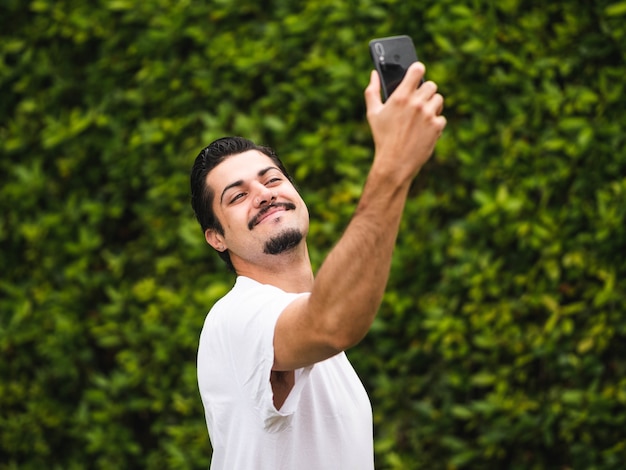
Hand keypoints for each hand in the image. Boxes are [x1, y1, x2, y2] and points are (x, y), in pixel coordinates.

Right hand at [364, 62, 445, 182]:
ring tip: (422, 116)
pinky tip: (424, 130)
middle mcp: (416, 103)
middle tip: (418, 102)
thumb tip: (374, 74)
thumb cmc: (382, 137)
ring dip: (432, 106)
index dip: (418, 70)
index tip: (416, 74)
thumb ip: (372, 90)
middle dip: (425, 92)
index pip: (418, 69)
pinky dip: (435, 124)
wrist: (394, 162)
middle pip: (431, 85)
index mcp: (401, 96)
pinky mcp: (437, 126)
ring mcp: (429, 115)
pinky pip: (441, 118)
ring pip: (438, 99)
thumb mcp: (373, 113)